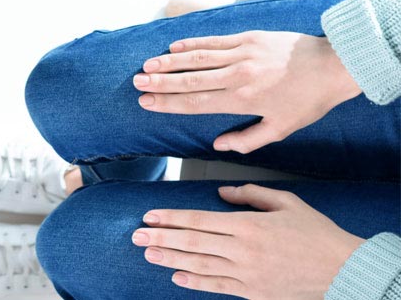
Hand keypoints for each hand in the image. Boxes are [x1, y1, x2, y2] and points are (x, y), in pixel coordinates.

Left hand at [132, 184, 363, 298]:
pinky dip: (196, 282)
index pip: (199, 220)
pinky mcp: (254, 292)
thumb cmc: (317, 234)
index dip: (172, 218)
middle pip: (193, 243)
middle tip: (136, 236)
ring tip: (148, 254)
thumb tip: (222, 191)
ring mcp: (247, 274)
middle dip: (161, 238)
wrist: (344, 270)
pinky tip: (177, 277)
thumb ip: (251, 194)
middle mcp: (243, 250)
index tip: (150, 216)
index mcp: (248, 225)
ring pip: (200, 265)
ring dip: (170, 260)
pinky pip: (218, 287)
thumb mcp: (286, 202)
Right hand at [134, 31, 361, 153]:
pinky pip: (213, 40)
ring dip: (169, 61)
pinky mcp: (247, 37)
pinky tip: (174, 46)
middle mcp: (236, 76)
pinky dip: (191, 43)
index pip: (195, 103)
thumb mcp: (281, 129)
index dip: (167, 103)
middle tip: (136, 83)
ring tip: (147, 65)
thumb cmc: (309, 101)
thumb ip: (247, 140)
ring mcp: (241, 53)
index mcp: (242, 100)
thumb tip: (218, 145)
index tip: (146, 102)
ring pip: (196, 57)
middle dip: (159, 81)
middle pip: (189, 79)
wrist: (333, 65)